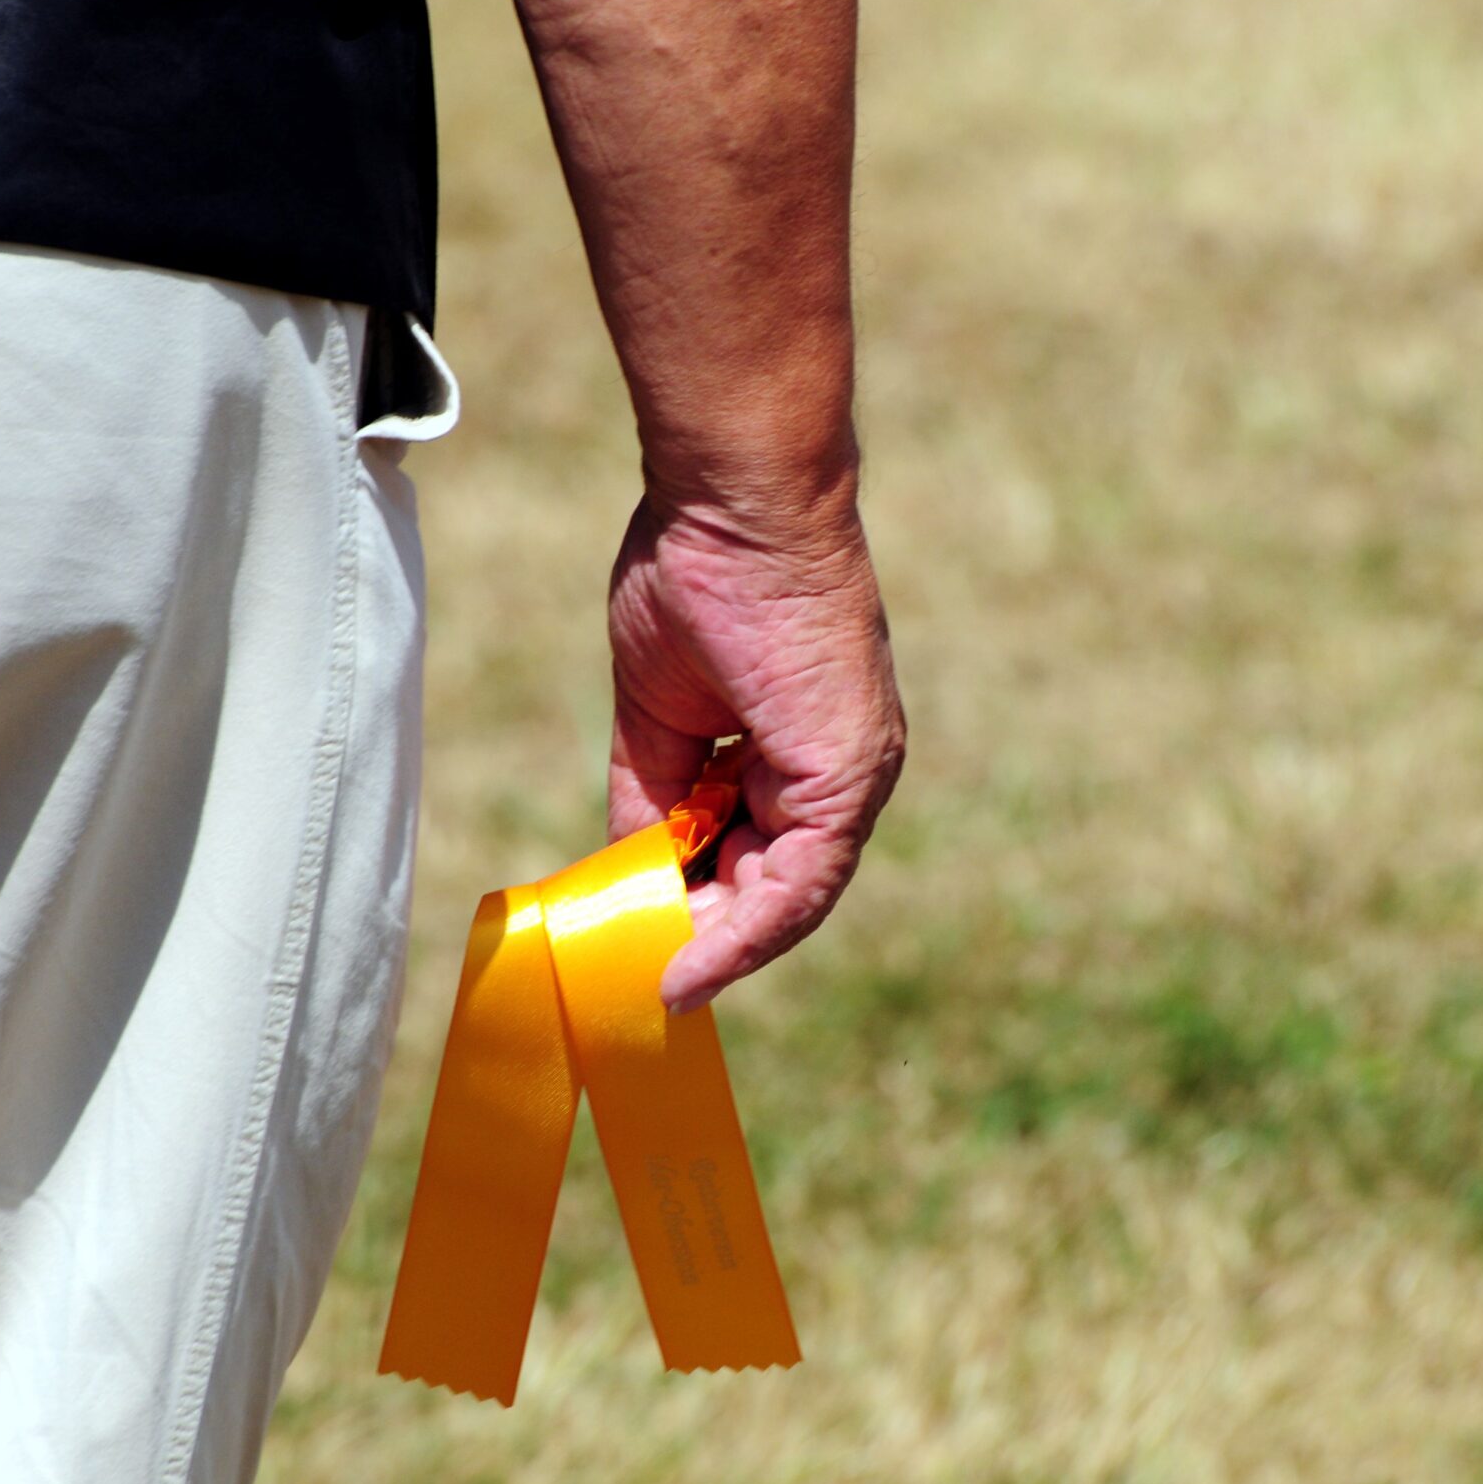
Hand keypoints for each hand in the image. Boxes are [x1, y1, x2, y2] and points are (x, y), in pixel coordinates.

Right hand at [606, 488, 904, 1011]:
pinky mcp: (850, 777)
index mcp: (801, 746)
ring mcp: (853, 775)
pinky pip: (802, 886)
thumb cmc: (696, 576)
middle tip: (632, 970)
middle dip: (701, 930)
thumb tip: (628, 873)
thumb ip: (654, 796)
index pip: (758, 850)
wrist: (734, 502)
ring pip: (789, 898)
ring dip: (716, 946)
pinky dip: (745, 934)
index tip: (644, 937)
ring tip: (649, 981)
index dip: (701, 901)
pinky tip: (689, 965)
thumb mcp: (659, 713)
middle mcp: (840, 769)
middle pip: (772, 883)